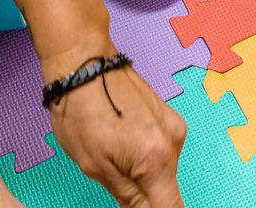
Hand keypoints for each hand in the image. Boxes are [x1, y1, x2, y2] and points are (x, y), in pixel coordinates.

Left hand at [46, 51, 186, 207]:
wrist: (84, 61)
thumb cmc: (81, 108)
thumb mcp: (96, 166)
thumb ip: (129, 197)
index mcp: (156, 160)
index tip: (139, 206)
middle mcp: (174, 142)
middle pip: (165, 189)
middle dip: (142, 193)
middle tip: (110, 174)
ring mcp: (173, 125)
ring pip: (161, 168)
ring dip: (140, 171)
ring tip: (111, 150)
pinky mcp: (168, 115)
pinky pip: (160, 148)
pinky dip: (143, 153)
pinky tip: (119, 138)